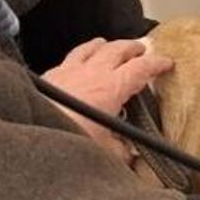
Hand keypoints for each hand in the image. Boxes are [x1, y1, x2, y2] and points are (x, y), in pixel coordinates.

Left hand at [42, 38, 172, 158]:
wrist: (33, 130)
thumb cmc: (70, 138)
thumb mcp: (106, 151)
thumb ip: (121, 151)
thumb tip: (128, 155)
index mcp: (112, 88)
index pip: (141, 69)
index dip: (157, 64)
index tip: (166, 63)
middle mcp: (92, 73)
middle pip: (117, 50)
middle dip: (132, 47)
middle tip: (141, 48)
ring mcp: (69, 71)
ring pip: (90, 48)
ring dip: (104, 45)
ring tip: (108, 44)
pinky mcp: (50, 76)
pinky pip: (68, 58)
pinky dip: (78, 55)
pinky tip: (75, 62)